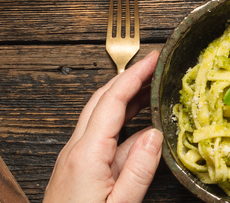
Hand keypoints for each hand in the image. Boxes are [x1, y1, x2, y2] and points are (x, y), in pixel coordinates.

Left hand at [44, 50, 162, 202]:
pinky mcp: (74, 172)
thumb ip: (139, 170)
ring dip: (125, 100)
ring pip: (99, 118)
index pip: (113, 100)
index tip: (155, 58)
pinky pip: (99, 138)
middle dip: (129, 79)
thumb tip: (155, 134)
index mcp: (87, 154)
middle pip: (102, 101)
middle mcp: (75, 151)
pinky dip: (121, 125)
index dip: (135, 74)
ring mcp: (72, 160)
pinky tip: (140, 132)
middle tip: (156, 67)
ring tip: (154, 92)